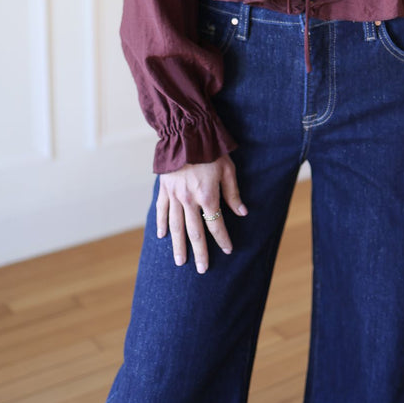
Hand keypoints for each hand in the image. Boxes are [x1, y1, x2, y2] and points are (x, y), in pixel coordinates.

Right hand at [157, 155, 247, 273]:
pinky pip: (161, 210)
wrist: (186, 133)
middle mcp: (189, 200)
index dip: (222, 239)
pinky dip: (161, 224)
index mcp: (207, 196)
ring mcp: (174, 196)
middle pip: (195, 232)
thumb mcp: (228, 169)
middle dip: (200, 252)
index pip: (216, 225)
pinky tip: (161, 237)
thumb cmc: (210, 150)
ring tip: (180, 262)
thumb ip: (233, 193)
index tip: (227, 250)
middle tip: (203, 270)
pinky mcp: (164, 189)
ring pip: (176, 227)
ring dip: (179, 246)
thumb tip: (242, 212)